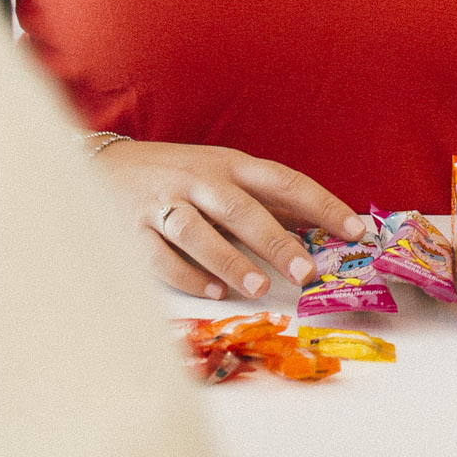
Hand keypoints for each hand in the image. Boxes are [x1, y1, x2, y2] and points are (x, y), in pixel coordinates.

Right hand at [92, 139, 367, 302]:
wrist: (101, 166)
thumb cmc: (176, 175)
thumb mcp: (222, 175)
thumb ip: (264, 201)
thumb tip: (318, 225)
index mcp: (230, 165)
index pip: (285, 182)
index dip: (322, 205)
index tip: (356, 229)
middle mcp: (199, 180)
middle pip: (242, 209)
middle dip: (276, 240)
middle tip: (306, 271)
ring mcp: (164, 204)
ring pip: (199, 232)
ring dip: (230, 260)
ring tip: (259, 288)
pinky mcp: (132, 229)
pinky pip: (161, 255)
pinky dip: (187, 274)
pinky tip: (212, 291)